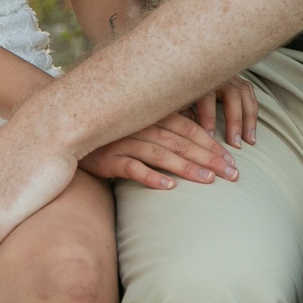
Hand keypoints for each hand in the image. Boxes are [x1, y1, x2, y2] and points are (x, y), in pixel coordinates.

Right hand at [79, 106, 241, 190]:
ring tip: (208, 180)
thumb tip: (199, 138)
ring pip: (160, 154)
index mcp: (151, 115)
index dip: (211, 143)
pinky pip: (132, 168)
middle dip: (208, 158)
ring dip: (186, 167)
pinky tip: (169, 187)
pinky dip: (151, 176)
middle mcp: (140, 126)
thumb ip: (165, 127)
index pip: (188, 128)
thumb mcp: (140, 123)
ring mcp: (123, 143)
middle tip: (232, 174)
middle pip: (180, 142)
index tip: (232, 159)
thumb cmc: (112, 131)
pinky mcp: (107, 160)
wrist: (69, 132)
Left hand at [186, 74, 259, 149]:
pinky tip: (252, 129)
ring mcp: (232, 79)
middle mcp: (220, 77)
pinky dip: (252, 114)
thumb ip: (181, 111)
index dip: (208, 119)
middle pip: (232, 96)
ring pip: (245, 97)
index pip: (207, 99)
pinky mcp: (240, 83)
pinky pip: (250, 97)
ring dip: (248, 120)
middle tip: (235, 143)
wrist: (190, 69)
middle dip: (235, 121)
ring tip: (249, 140)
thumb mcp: (176, 98)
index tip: (210, 137)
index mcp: (201, 80)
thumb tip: (186, 127)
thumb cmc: (182, 87)